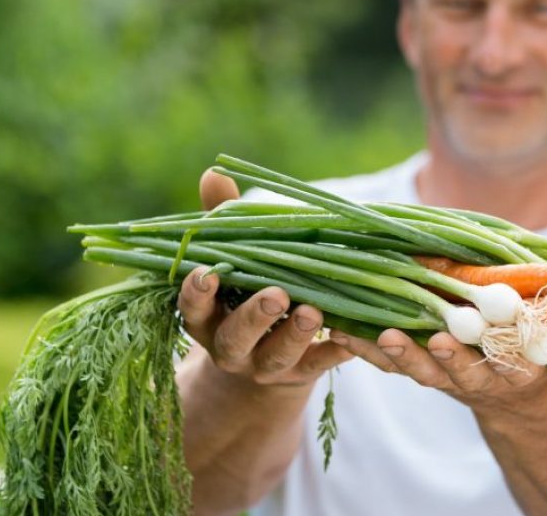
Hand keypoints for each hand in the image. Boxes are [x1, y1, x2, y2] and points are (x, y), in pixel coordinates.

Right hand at [177, 169, 351, 387]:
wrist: (263, 367)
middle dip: (254, 317)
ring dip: (295, 334)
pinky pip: (320, 364)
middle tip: (275, 295)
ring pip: (278, 355)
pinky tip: (353, 333)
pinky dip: (336, 350)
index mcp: (207, 319)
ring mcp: (267, 365)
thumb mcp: (229, 261)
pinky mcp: (302, 373)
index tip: (206, 274)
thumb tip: (213, 173)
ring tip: (313, 311)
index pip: (193, 309)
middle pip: (236, 338)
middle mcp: (232, 347)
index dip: (197, 294)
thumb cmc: (242, 295)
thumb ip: (220, 221)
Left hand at [329, 221, 546, 411]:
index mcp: (522, 360)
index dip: (484, 341)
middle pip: (458, 368)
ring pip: (420, 370)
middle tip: (420, 339)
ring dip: (394, 354)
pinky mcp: (422, 369)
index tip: (463, 330)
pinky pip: (390, 363)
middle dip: (437, 356)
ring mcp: (449, 375)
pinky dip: (363, 348)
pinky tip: (335, 329)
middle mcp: (483, 374)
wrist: (521, 401)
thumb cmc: (545, 343)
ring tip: (372, 334)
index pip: (504, 351)